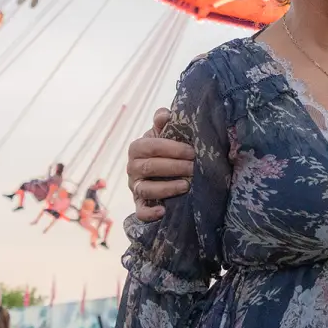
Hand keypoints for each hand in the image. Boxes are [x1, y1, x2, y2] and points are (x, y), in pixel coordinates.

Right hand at [126, 108, 194, 222]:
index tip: (192, 151)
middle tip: (194, 168)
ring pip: (146, 189)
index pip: (151, 146)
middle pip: (150, 167)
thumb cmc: (164, 148)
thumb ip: (163, 121)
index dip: (172, 148)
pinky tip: (163, 210)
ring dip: (167, 188)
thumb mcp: (163, 133)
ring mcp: (135, 187)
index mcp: (137, 148)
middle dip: (174, 167)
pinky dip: (149, 213)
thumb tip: (164, 115)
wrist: (161, 168)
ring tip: (186, 186)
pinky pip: (140, 211)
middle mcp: (132, 168)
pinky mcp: (139, 204)